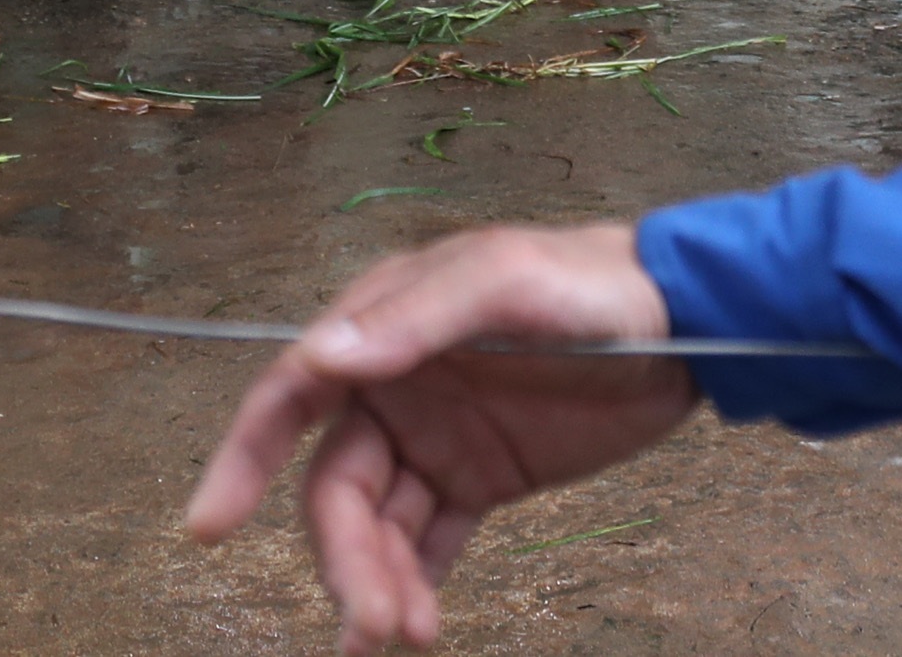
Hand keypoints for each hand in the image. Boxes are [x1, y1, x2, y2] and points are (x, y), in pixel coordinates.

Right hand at [185, 223, 697, 651]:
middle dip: (343, 557)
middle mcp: (398, 383)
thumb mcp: (507, 280)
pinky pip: (429, 539)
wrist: (691, 325)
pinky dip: (416, 582)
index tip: (210, 526)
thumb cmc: (595, 284)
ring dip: (378, 581)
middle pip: (336, 484)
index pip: (292, 392)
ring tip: (407, 635)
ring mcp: (438, 436)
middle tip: (371, 626)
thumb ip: (420, 316)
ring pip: (378, 523)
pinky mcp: (482, 478)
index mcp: (385, 322)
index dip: (243, 456)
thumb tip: (323, 356)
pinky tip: (423, 624)